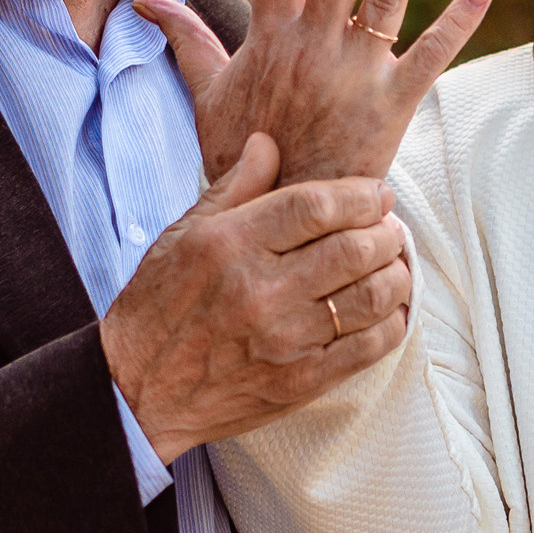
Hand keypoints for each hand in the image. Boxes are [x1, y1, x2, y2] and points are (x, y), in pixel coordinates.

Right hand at [104, 133, 412, 462]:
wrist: (136, 390)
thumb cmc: (158, 306)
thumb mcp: (182, 234)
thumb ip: (234, 188)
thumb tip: (268, 142)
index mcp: (229, 244)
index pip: (316, 205)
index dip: (361, 194)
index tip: (377, 195)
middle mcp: (260, 289)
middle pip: (354, 248)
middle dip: (387, 231)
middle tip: (389, 227)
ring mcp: (284, 339)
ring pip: (372, 296)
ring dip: (396, 273)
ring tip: (393, 263)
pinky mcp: (301, 381)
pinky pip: (369, 347)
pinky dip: (393, 322)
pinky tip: (389, 309)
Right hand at [135, 0, 492, 184]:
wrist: (276, 220)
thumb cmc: (242, 154)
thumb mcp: (208, 95)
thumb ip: (187, 40)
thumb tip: (146, 1)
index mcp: (272, 39)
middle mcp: (315, 47)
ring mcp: (355, 74)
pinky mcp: (391, 106)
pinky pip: (430, 56)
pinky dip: (457, 23)